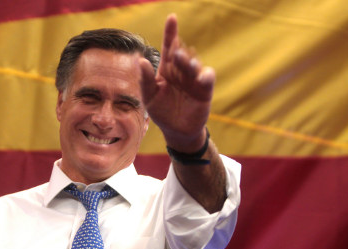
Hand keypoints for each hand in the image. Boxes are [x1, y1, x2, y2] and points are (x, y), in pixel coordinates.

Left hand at [139, 14, 215, 152]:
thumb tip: (140, 60)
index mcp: (166, 70)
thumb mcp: (149, 96)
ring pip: (194, 64)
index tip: (172, 17)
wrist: (176, 130)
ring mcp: (193, 79)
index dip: (171, 32)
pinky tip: (202, 76)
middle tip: (176, 53)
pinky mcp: (204, 90)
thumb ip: (145, 80)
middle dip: (179, 52)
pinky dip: (205, 75)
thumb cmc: (161, 111)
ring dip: (189, 62)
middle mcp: (180, 71)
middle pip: (181, 55)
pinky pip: (207, 78)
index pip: (169, 47)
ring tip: (184, 62)